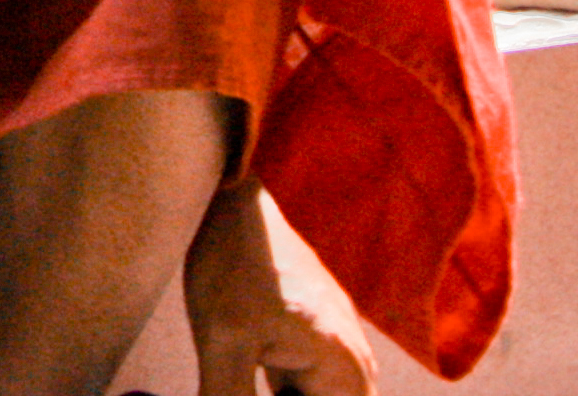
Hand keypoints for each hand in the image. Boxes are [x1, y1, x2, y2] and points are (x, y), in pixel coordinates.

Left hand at [186, 183, 375, 395]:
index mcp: (346, 373)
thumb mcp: (223, 340)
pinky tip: (238, 385)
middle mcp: (354, 368)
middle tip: (237, 388)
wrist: (232, 200)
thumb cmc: (232, 263)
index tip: (255, 394)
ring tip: (239, 375)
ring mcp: (336, 355)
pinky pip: (303, 394)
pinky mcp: (311, 346)